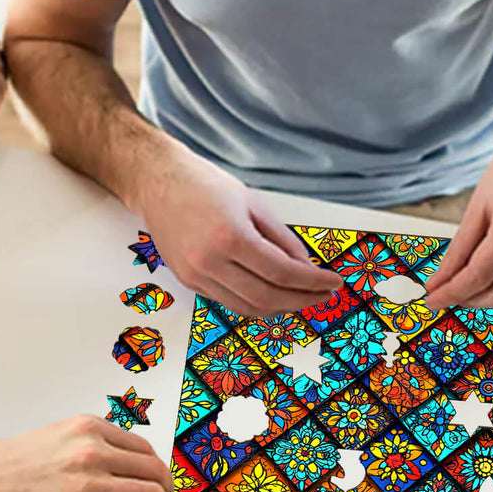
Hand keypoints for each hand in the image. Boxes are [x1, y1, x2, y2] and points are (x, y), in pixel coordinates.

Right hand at [0, 415, 173, 491]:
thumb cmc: (11, 463)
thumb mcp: (58, 434)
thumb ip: (90, 441)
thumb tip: (119, 457)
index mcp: (89, 429)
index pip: (142, 447)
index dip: (155, 465)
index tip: (157, 478)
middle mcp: (93, 452)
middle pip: (152, 468)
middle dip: (165, 486)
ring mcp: (87, 484)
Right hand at [128, 142, 341, 316]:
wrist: (159, 183)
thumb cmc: (205, 186)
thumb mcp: (254, 204)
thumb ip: (282, 239)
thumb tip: (305, 267)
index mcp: (230, 236)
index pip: (282, 272)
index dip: (313, 282)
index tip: (333, 283)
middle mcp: (209, 261)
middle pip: (267, 298)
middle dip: (302, 301)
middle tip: (323, 296)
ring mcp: (195, 275)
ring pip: (247, 307)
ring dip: (280, 308)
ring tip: (301, 298)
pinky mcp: (187, 281)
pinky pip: (229, 302)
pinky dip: (255, 303)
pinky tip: (272, 294)